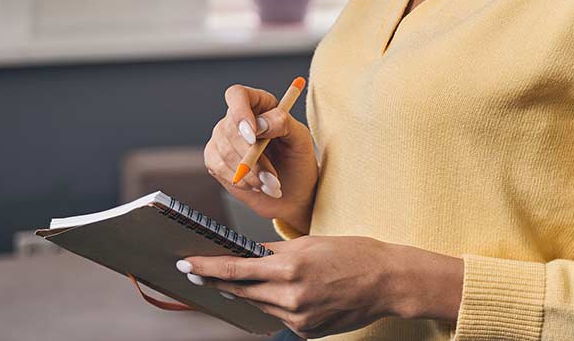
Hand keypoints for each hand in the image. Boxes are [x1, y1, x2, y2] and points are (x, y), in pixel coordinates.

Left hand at [177, 236, 398, 337]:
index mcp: (290, 268)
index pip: (236, 269)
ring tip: (248, 278)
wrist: (387, 281)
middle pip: (242, 292)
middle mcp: (291, 297)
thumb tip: (245, 252)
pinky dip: (278, 305)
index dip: (208, 267)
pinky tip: (289, 293)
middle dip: (221, 282)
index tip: (187, 264)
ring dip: (251, 294)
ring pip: (260, 306)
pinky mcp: (307, 333)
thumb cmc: (353, 253)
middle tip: (200, 272)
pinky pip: (281, 318)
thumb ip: (274, 250)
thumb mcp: (310, 243)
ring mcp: (299, 319)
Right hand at [204, 84, 318, 231]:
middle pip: (229, 128)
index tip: (253, 136)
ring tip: (271, 183)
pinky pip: (217, 167)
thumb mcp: (300, 138)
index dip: (240, 112)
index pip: (237, 95)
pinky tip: (256, 185)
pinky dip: (240, 180)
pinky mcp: (215, 160)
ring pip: (225, 152)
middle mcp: (237, 118)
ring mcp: (223, 138)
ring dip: (250, 173)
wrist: (292, 192)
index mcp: (260, 104)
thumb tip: (260, 123)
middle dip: (252, 157)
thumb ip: (283, 123)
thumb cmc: (297, 160)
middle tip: (273, 176)